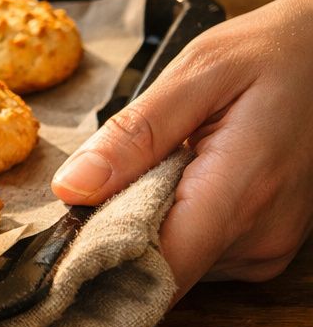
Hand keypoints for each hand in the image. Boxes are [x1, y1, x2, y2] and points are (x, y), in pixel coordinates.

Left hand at [51, 0, 312, 298]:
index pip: (157, 271)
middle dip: (114, 235)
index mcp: (239, 194)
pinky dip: (172, 222)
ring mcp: (265, 248)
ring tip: (151, 170)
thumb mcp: (197, 73)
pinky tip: (177, 179)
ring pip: (175, 261)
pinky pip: (198, 251)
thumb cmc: (269, 55)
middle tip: (97, 185)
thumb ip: (133, 134)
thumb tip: (72, 188)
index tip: (57, 252)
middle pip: (158, 268)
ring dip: (144, 225)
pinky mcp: (264, 247)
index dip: (99, 269)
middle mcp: (257, 237)